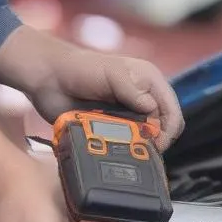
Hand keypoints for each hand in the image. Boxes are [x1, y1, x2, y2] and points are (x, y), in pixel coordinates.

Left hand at [0, 25, 184, 152]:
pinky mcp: (111, 130)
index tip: (154, 144)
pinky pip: (124, 146)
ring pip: (144, 141)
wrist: (49, 79)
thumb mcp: (111, 73)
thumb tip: (151, 110)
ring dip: (137, 148)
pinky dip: (122, 151)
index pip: (172, 112)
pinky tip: (113, 153)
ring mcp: (127, 116)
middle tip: (139, 151)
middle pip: (162, 130)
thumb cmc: (81, 69)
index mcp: (150, 82)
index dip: (167, 130)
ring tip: (124, 152)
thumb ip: (133, 90)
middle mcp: (142, 100)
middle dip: (155, 142)